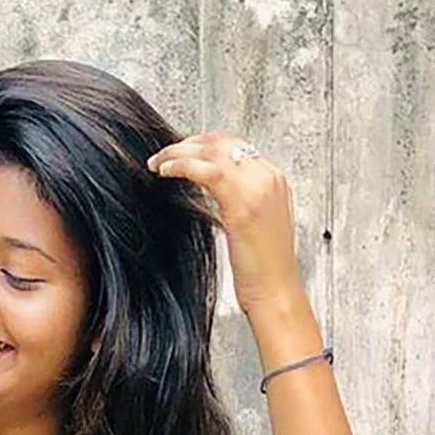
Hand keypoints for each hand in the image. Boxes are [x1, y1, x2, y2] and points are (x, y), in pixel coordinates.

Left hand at [147, 131, 306, 319]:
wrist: (277, 294)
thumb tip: (208, 191)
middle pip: (223, 141)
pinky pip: (205, 170)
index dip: (204, 144)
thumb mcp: (253, 225)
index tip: (181, 152)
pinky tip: (165, 172)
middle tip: (164, 154)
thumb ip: (238, 202)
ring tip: (158, 162)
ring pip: (212, 150)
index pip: (236, 145)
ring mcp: (258, 188)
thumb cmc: (263, 269)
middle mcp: (269, 177)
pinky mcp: (242, 204)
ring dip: (179, 151)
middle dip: (189, 143)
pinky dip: (180, 165)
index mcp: (275, 180)